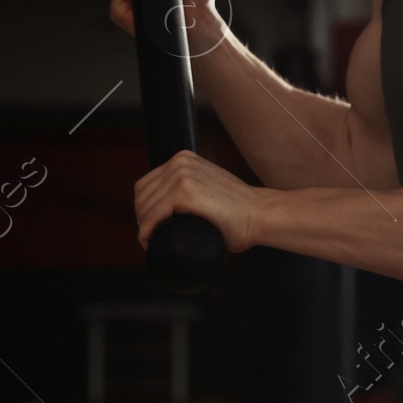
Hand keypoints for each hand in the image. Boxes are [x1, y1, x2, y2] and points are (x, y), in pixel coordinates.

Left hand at [135, 151, 263, 254]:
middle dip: (142, 219)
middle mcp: (179, 163)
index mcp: (183, 159)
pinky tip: (149, 240)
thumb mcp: (208, 188)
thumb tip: (172, 209)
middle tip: (151, 238)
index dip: (143, 209)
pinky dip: (147, 230)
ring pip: (145, 206)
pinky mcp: (184, 192)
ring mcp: (181, 176)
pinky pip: (153, 215)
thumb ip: (192, 189)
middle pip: (142, 194)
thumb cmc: (238, 212)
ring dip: (143, 227)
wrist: (260, 214)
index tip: (151, 227)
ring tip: (152, 242)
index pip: (147, 185)